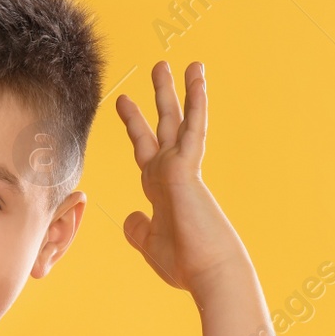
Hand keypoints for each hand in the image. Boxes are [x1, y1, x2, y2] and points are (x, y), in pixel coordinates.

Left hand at [114, 61, 246, 295]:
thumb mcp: (150, 244)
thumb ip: (138, 228)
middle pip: (163, 127)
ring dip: (180, 90)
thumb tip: (131, 216)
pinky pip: (194, 127)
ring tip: (179, 61)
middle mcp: (172, 173)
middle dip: (158, 98)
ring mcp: (181, 168)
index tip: (125, 103)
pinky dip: (196, 101)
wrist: (209, 274)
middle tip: (157, 68)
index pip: (146, 150)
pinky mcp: (187, 168)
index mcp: (161, 189)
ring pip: (181, 120)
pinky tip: (196, 78)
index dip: (136, 127)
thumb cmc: (185, 265)